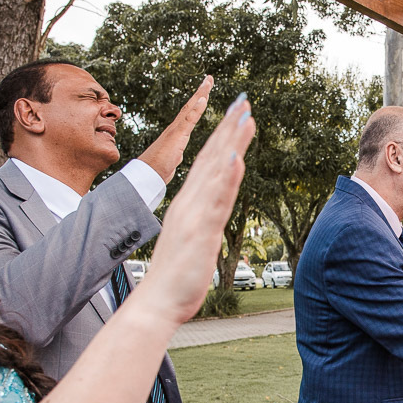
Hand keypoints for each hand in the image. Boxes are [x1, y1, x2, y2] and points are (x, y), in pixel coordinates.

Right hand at [138, 93, 254, 324]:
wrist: (157, 302)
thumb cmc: (176, 275)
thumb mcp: (193, 239)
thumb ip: (201, 220)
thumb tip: (209, 210)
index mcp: (189, 204)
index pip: (207, 162)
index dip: (223, 136)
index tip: (236, 113)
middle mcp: (190, 203)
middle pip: (212, 158)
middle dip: (228, 128)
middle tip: (244, 100)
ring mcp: (195, 216)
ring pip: (216, 172)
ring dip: (231, 143)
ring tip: (245, 117)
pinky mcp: (201, 232)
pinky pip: (216, 202)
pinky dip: (226, 180)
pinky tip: (236, 159)